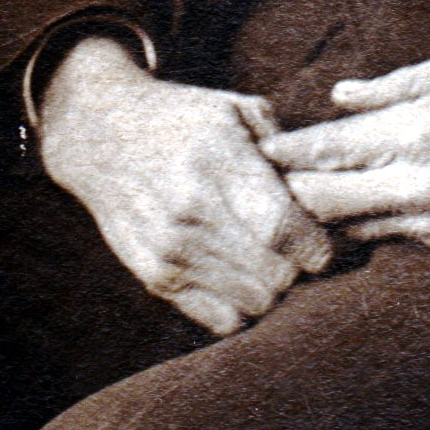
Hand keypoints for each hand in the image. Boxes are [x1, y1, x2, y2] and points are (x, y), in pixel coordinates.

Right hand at [35, 36, 334, 334]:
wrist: (98, 135)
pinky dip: (240, 306)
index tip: (319, 239)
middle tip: (293, 249)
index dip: (317, 246)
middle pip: (278, 275)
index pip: (286, 231)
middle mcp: (191, 211)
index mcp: (218, 161)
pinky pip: (222, 319)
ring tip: (263, 260)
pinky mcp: (154, 276)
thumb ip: (288, 148)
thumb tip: (330, 193)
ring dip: (270, 288)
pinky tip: (236, 276)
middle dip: (297, 267)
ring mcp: (169, 249)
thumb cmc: (182, 121)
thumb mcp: (237, 110)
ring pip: (256, 303)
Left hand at [271, 44, 429, 248]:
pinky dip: (362, 231)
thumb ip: (398, 82)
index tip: (255, 147)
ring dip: (318, 219)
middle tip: (256, 184)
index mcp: (419, 128)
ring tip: (286, 207)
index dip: (283, 151)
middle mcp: (420, 182)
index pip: (326, 147)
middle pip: (322, 199)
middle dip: (285, 192)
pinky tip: (344, 221)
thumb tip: (340, 97)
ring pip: (351, 229)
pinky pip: (391, 241)